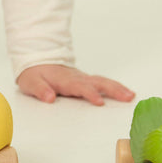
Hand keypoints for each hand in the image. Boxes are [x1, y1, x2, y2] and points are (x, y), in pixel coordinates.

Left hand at [17, 64, 134, 105]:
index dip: (89, 93)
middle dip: (112, 89)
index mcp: (64, 79)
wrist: (37, 61)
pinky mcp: (86, 81)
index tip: (99, 102)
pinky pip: (102, 83)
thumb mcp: (30, 82)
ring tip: (131, 96)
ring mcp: (83, 78)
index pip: (78, 87)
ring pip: (102, 81)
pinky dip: (115, 87)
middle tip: (127, 97)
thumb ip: (40, 89)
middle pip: (97, 82)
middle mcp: (77, 78)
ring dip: (117, 88)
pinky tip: (127, 94)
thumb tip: (49, 98)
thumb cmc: (34, 74)